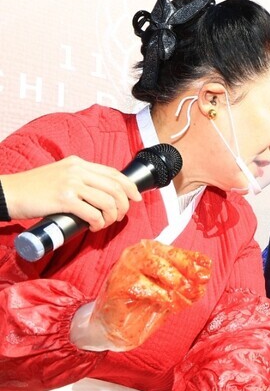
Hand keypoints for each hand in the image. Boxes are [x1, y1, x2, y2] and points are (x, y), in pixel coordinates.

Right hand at [1, 156, 140, 226]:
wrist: (9, 192)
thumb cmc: (33, 188)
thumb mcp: (60, 174)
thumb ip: (78, 179)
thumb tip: (100, 194)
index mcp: (78, 163)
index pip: (113, 173)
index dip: (129, 186)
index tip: (136, 198)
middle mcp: (77, 170)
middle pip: (115, 188)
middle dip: (124, 205)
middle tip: (120, 216)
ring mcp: (71, 184)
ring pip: (108, 201)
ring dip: (112, 216)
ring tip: (105, 223)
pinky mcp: (64, 199)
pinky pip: (93, 213)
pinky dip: (99, 222)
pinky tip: (94, 226)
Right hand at [72, 240, 211, 350]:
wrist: (112, 325)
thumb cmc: (141, 305)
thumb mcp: (168, 290)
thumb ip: (184, 281)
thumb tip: (205, 275)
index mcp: (151, 252)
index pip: (177, 251)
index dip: (194, 261)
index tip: (207, 273)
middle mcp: (137, 254)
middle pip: (169, 255)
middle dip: (188, 271)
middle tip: (198, 287)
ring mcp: (126, 268)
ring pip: (159, 268)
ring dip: (178, 285)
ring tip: (185, 300)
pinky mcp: (119, 285)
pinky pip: (147, 287)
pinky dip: (163, 297)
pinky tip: (169, 305)